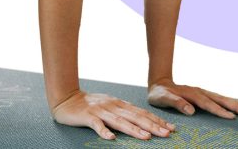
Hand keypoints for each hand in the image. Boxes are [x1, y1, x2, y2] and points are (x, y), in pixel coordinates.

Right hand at [52, 90, 174, 140]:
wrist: (66, 98)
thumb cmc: (90, 104)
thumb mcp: (110, 105)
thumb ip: (124, 112)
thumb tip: (142, 121)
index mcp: (119, 104)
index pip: (141, 113)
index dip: (156, 120)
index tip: (171, 127)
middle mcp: (112, 106)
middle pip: (135, 117)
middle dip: (152, 125)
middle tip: (167, 133)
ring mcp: (100, 111)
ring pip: (119, 121)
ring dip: (134, 129)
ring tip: (147, 137)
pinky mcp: (87, 117)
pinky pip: (96, 125)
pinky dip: (104, 131)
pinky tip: (111, 138)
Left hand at [148, 79, 237, 118]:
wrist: (158, 84)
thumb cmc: (159, 94)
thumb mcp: (163, 99)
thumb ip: (176, 103)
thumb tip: (191, 110)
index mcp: (191, 94)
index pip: (207, 104)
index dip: (219, 110)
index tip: (231, 117)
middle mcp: (199, 92)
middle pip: (219, 99)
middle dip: (235, 106)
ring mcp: (202, 93)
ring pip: (222, 98)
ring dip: (236, 104)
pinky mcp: (204, 95)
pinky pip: (219, 99)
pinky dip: (230, 102)